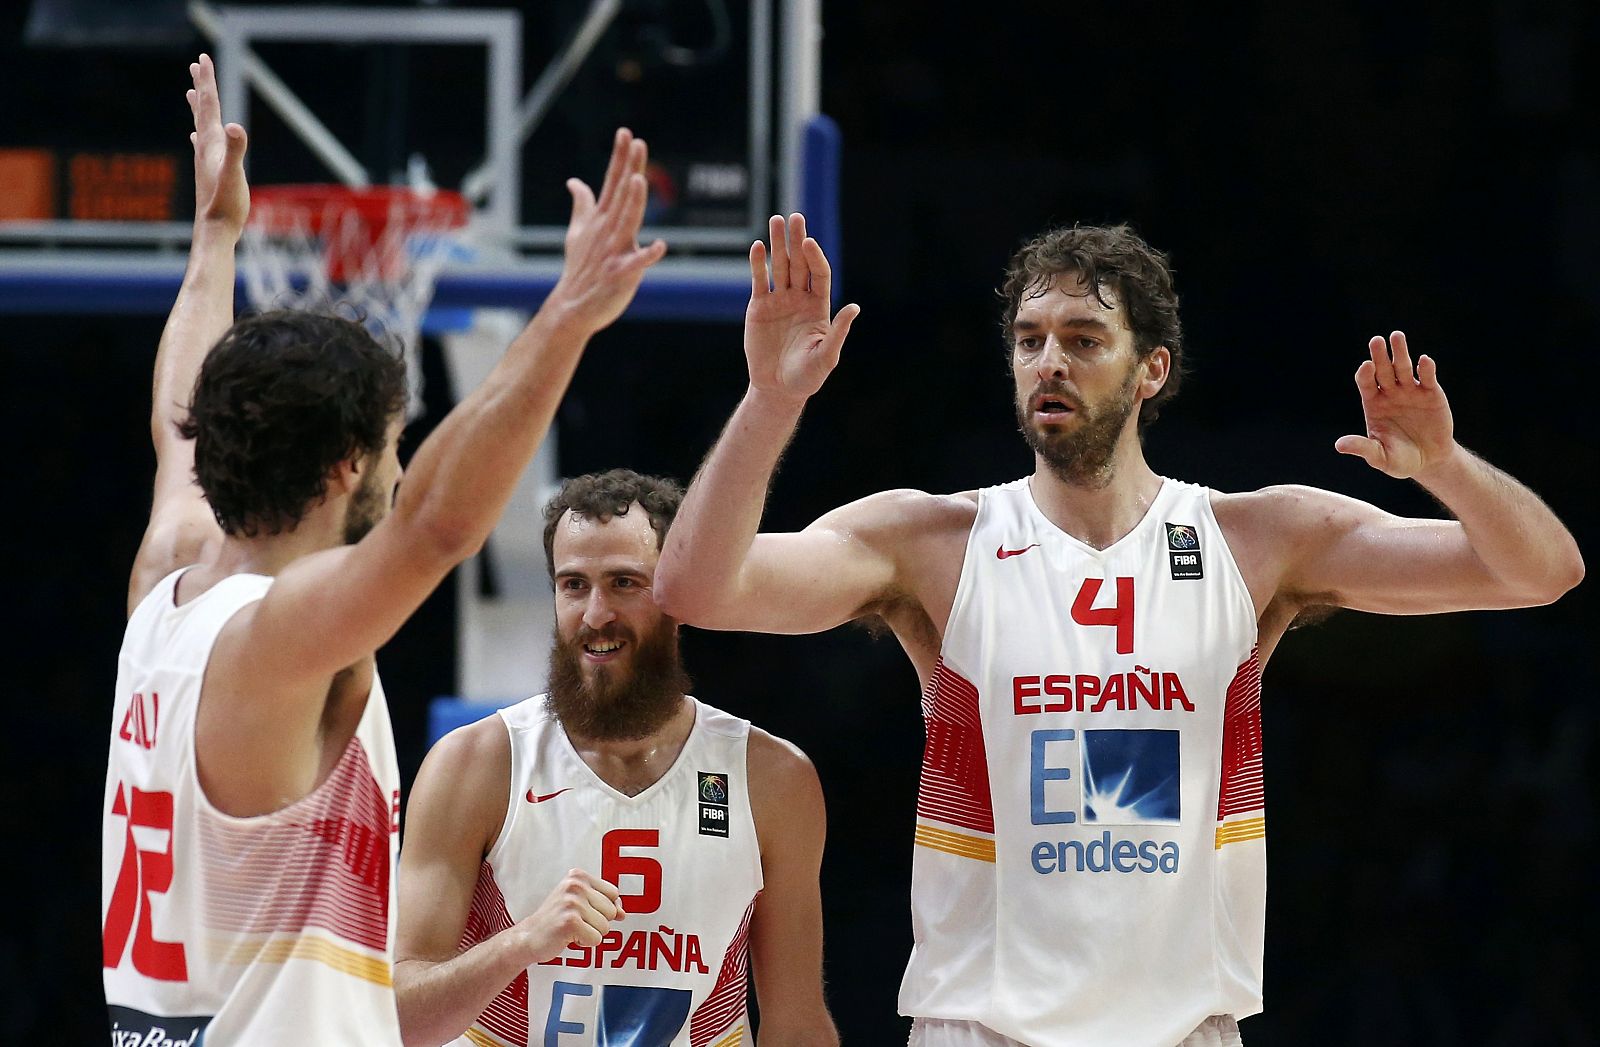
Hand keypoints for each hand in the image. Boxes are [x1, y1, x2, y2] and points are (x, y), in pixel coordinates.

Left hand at [186, 54, 248, 236]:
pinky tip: (196, 137)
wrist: (214, 231)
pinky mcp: (209, 173)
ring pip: (201, 125)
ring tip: (194, 93)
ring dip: (199, 107)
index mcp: (212, 143)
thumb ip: (236, 150)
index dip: (207, 81)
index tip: (202, 58)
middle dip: (202, 86)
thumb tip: (236, 127)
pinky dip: (201, 134)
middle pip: (203, 110)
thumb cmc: (226, 205)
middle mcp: (206, 148)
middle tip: (198, 64)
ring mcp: (205, 160)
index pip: (209, 105)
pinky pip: (203, 145)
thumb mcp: (235, 175)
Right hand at [513, 868, 623, 964]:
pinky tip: (568, 937)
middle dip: (597, 922)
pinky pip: (596, 939)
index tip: (585, 912)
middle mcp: (576, 885)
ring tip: (572, 929)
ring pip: (605, 927)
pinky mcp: (570, 921)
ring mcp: (572, 902)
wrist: (529, 937)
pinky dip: (585, 943)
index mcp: (578, 876)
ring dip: (590, 933)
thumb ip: (604, 903)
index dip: (604, 908)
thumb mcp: (581, 903)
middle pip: (612, 911)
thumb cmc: (557, 919)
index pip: (614, 894)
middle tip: (576, 922)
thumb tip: (622, 913)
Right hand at [547, 128, 667, 333]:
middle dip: (629, 169)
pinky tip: (660, 246)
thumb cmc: (579, 269)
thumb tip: (574, 181)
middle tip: (636, 142)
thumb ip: (582, 205)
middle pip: (621, 195)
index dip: (620, 158)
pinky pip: (636, 263)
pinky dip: (647, 255)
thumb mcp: (577, 232)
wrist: (571, 306)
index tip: (626, 132)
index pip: (612, 182)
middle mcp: (608, 230)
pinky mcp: (620, 273)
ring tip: (638, 180)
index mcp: (601, 219)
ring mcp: (613, 251)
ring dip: (633, 202)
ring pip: (626, 221)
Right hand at [745, 213, 859, 405]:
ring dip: (778, 244)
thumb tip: (855, 308)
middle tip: (795, 217)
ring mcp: (779, 301)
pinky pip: (760, 280)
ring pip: (779, 266)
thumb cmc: (807, 377)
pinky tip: (757, 246)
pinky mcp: (759, 307)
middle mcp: (800, 299)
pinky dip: (758, 263)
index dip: (815, 257)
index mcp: (819, 307)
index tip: (808, 243)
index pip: (819, 274)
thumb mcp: (826, 356)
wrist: (778, 388)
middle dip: (797, 240)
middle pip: (799, 263)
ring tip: (775, 220)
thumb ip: (838, 332)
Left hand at [1334, 331, 1456, 478]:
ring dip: (1400, 353)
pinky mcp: (1431, 393)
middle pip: (1382, 370)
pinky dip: (1426, 369)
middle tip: (1376, 340)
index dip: (1365, 374)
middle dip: (1379, 356)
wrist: (1430, 460)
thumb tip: (1339, 445)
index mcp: (1374, 404)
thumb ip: (1363, 449)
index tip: (1366, 366)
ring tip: (1396, 336)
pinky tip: (1424, 360)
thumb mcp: (1380, 457)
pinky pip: (1428, 378)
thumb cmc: (1400, 459)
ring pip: (1403, 368)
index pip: (1366, 383)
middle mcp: (1390, 393)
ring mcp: (1410, 390)